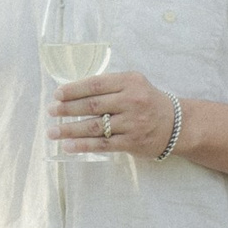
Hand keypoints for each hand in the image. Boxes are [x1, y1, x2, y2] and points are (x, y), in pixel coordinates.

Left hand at [50, 72, 177, 159]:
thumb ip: (110, 86)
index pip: (95, 84)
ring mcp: (132, 123)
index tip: (57, 94)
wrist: (176, 124)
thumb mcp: (134, 84)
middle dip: (67, 109)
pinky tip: (68, 146)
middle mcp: (131, 101)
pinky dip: (84, 145)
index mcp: (129, 82)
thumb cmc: (147, 102)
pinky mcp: (132, 142)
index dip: (74, 90)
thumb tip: (73, 92)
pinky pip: (103, 144)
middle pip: (92, 105)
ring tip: (52, 132)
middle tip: (50, 111)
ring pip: (95, 127)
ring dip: (70, 129)